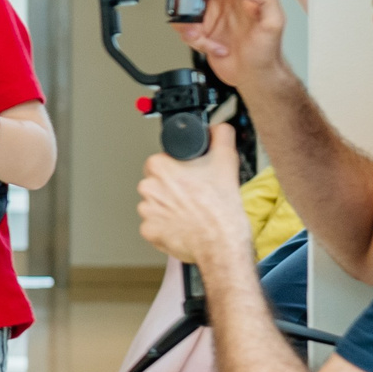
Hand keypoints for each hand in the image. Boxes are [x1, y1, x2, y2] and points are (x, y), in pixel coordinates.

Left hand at [137, 124, 248, 268]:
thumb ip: (221, 136)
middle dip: (174, 189)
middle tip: (195, 196)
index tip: (191, 177)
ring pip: (157, 205)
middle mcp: (147, 187)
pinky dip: (168, 226)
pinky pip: (156, 225)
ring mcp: (146, 211)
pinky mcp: (149, 231)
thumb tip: (218, 128)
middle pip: (158, 183)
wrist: (221, 243)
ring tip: (192, 213)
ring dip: (170, 208)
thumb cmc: (220, 208)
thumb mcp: (226, 161)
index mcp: (159, 167)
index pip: (163, 161)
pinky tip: (184, 226)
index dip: (179, 169)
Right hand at [172, 0, 285, 90]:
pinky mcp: (202, 26)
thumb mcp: (274, 23)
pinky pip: (185, 24)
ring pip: (186, 1)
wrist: (255, 76)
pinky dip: (191, 36)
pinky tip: (210, 45)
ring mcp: (213, 10)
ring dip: (188, 20)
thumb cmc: (268, 52)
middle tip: (192, 3)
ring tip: (202, 34)